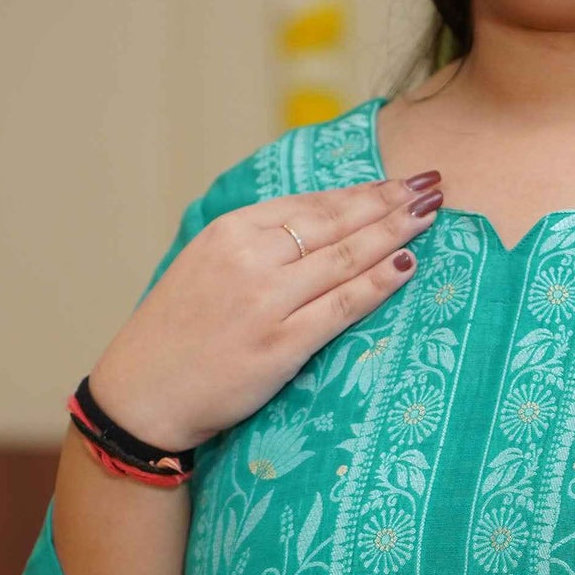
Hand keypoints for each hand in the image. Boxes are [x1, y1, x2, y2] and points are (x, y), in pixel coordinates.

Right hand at [88, 174, 443, 450]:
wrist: (142, 393)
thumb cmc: (179, 333)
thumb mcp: (207, 265)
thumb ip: (257, 242)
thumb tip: (321, 221)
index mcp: (231, 231)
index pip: (313, 203)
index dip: (363, 190)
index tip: (400, 181)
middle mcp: (250, 258)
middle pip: (336, 222)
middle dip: (390, 200)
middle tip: (432, 184)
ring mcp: (266, 301)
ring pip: (346, 257)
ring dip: (396, 231)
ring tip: (431, 214)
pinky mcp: (280, 345)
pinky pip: (342, 305)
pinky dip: (380, 281)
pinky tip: (409, 263)